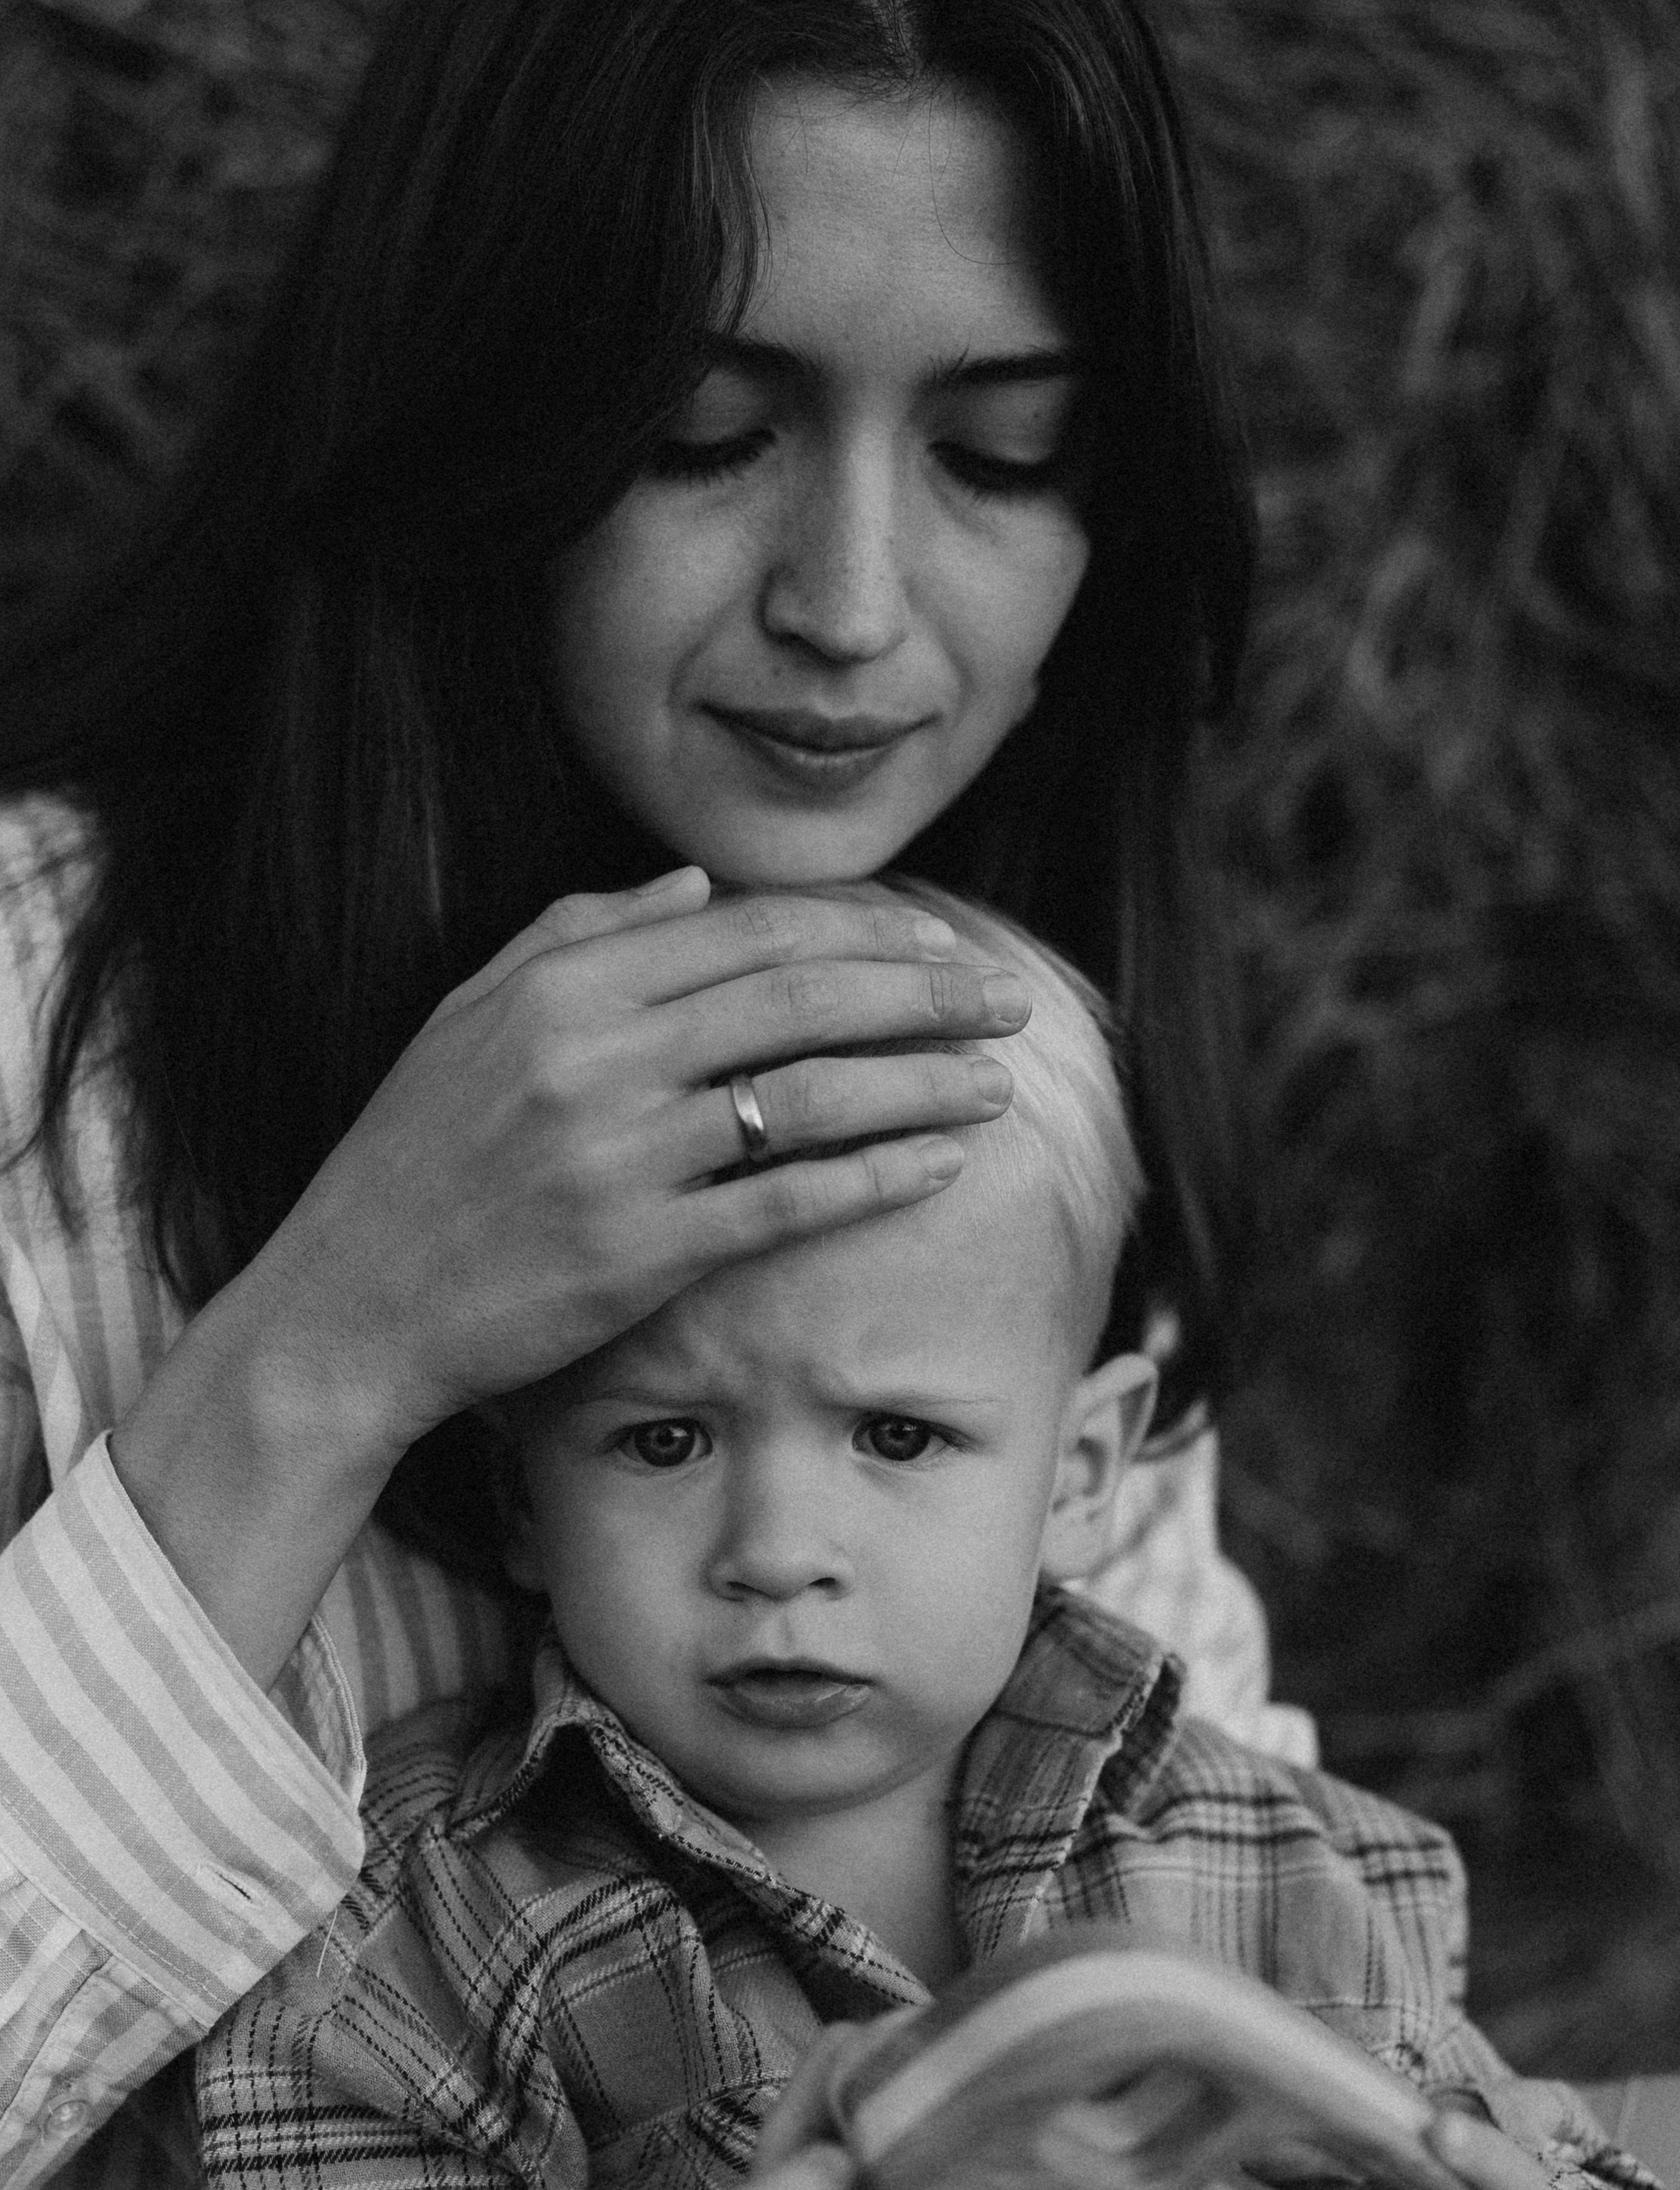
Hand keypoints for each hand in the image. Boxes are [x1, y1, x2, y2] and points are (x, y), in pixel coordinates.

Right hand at [113, 870, 1025, 1680]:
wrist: (352, 1303)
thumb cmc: (415, 1158)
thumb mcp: (471, 1016)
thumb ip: (578, 933)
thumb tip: (695, 886)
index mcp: (565, 985)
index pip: (750, 932)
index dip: (861, 934)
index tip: (937, 946)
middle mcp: (599, 1056)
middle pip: (800, 999)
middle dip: (923, 994)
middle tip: (1005, 1001)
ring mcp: (622, 1155)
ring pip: (810, 1095)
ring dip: (922, 1083)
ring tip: (996, 1081)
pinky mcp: (640, 1253)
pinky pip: (786, 1202)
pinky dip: (873, 1177)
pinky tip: (939, 1164)